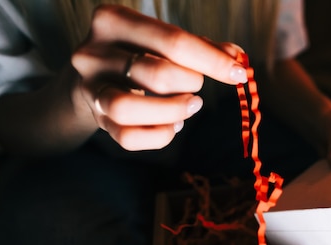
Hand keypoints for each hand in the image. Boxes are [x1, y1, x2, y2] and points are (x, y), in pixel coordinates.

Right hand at [70, 5, 248, 150]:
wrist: (94, 76)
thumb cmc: (140, 53)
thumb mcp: (163, 41)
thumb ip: (200, 47)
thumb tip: (236, 57)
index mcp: (114, 20)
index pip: (172, 41)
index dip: (212, 61)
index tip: (239, 74)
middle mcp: (94, 52)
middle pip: (155, 74)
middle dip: (190, 84)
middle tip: (198, 86)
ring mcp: (91, 88)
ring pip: (127, 108)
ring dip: (172, 112)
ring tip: (190, 106)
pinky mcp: (97, 118)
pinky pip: (128, 137)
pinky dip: (159, 136)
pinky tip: (173, 126)